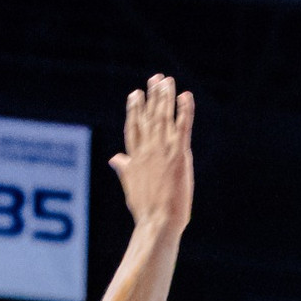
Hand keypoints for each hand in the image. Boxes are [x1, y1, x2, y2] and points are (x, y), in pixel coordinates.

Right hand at [109, 75, 193, 232]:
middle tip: (154, 79)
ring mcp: (162, 150)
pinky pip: (182, 126)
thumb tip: (114, 159)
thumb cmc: (146, 209)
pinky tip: (185, 96)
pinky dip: (184, 110)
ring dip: (165, 97)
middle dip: (151, 96)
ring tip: (166, 81)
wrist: (158, 221)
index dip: (134, 109)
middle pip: (148, 117)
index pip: (133, 127)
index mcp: (135, 157)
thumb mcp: (131, 185)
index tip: (135, 93)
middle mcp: (147, 150)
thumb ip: (124, 168)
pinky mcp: (179, 154)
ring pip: (163, 117)